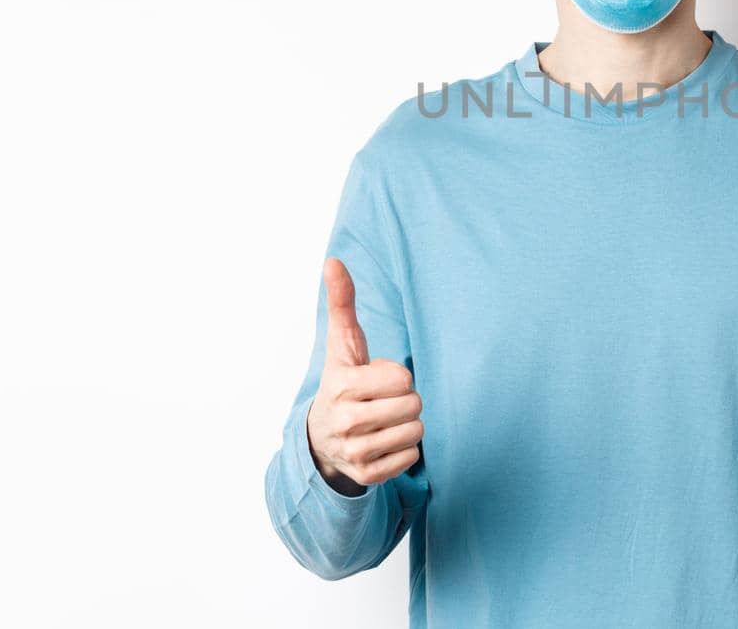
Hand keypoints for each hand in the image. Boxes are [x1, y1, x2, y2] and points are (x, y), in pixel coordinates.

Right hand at [306, 257, 423, 495]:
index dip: (396, 376)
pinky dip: (405, 451)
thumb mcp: (341, 346)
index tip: (377, 380)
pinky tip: (383, 443)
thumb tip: (333, 260)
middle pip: (413, 405)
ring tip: (384, 421)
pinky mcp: (367, 477)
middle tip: (383, 402)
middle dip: (405, 400)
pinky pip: (411, 459)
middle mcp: (345, 422)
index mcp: (341, 386)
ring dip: (408, 425)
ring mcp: (355, 453)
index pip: (402, 378)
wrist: (320, 439)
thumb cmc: (343, 383)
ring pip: (416, 432)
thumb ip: (342, 304)